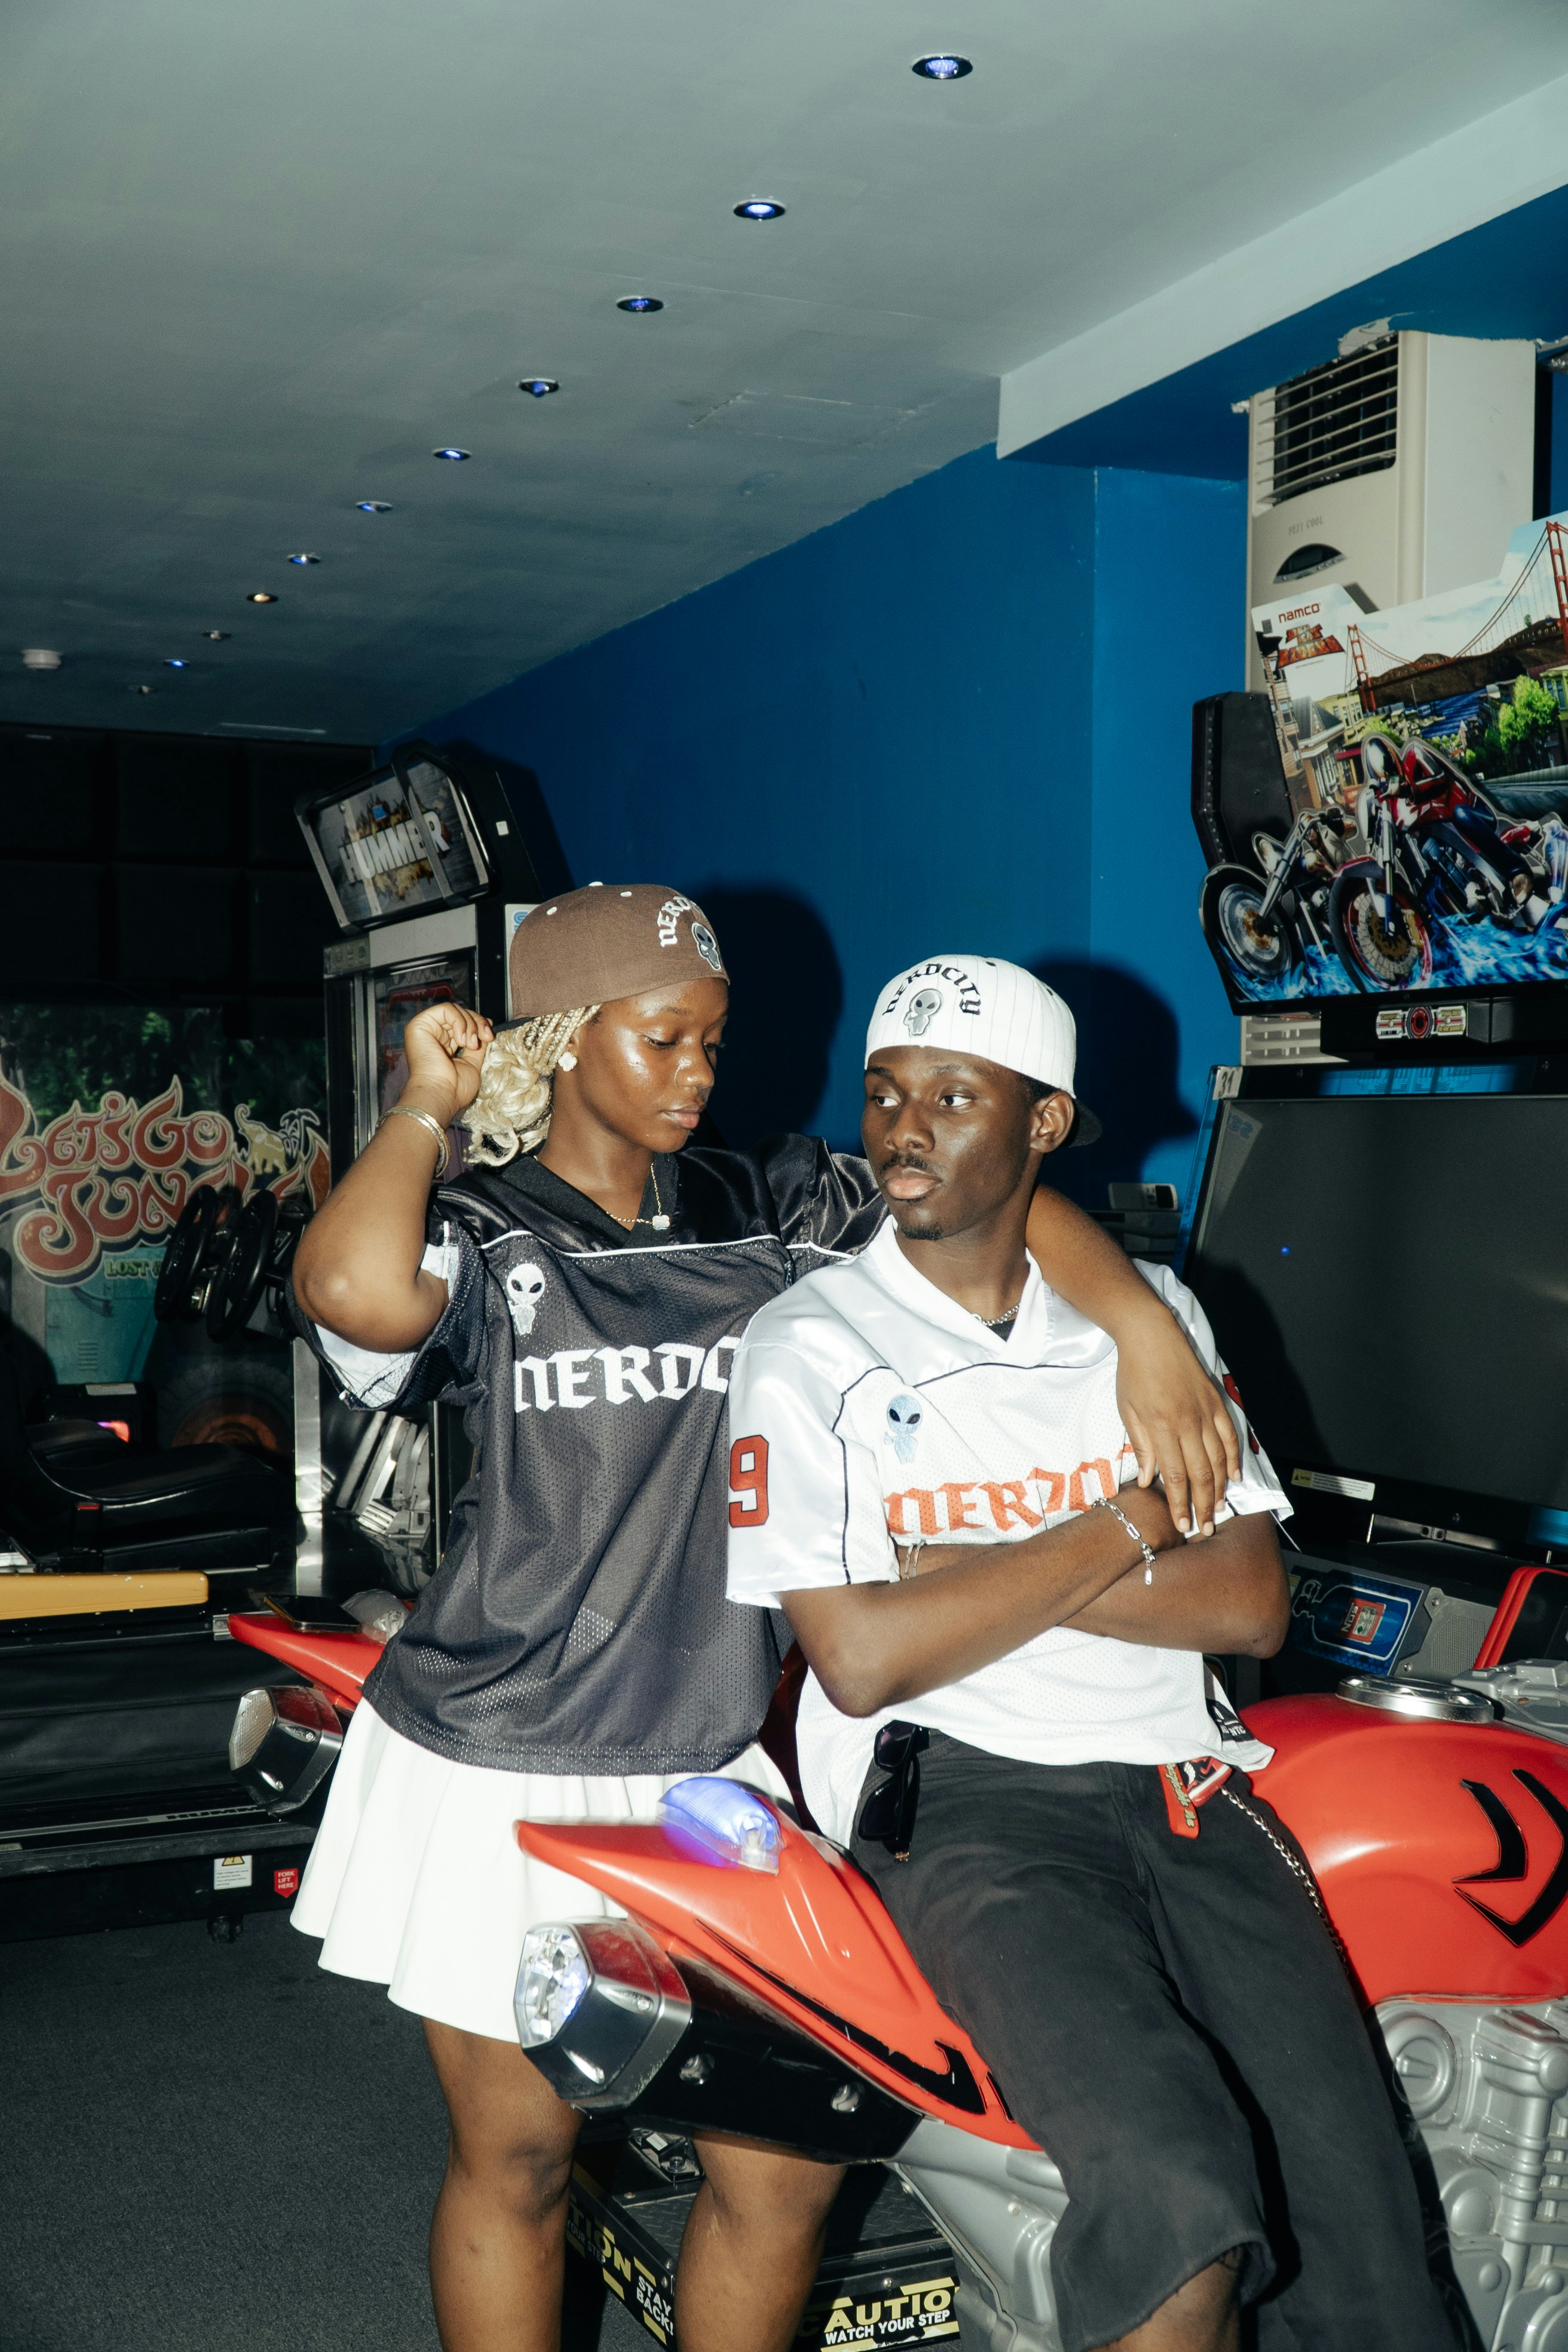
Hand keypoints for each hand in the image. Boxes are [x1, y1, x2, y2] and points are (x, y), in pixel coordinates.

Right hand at [401, 1002, 493, 1122]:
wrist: (441, 1095)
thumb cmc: (455, 1088)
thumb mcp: (473, 1062)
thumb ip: (478, 1043)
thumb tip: (487, 1025)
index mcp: (444, 1044)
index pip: (463, 1023)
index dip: (479, 1024)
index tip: (490, 1036)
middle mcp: (433, 1035)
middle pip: (460, 1014)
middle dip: (478, 1023)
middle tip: (486, 1038)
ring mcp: (426, 1029)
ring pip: (455, 1010)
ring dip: (470, 1025)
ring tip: (471, 1045)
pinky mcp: (419, 1024)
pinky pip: (446, 1009)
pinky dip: (459, 1022)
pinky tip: (461, 1040)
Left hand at [1114, 1305, 1240, 1539]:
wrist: (1150, 1334)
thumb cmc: (1133, 1373)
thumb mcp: (1127, 1411)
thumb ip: (1141, 1446)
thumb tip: (1148, 1480)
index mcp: (1161, 1427)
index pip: (1175, 1476)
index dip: (1180, 1504)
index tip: (1183, 1525)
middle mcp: (1187, 1423)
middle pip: (1200, 1474)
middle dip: (1203, 1505)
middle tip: (1205, 1528)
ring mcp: (1205, 1412)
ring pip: (1218, 1459)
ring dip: (1219, 1488)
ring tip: (1218, 1509)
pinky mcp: (1216, 1401)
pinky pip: (1229, 1435)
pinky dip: (1233, 1457)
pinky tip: (1234, 1476)